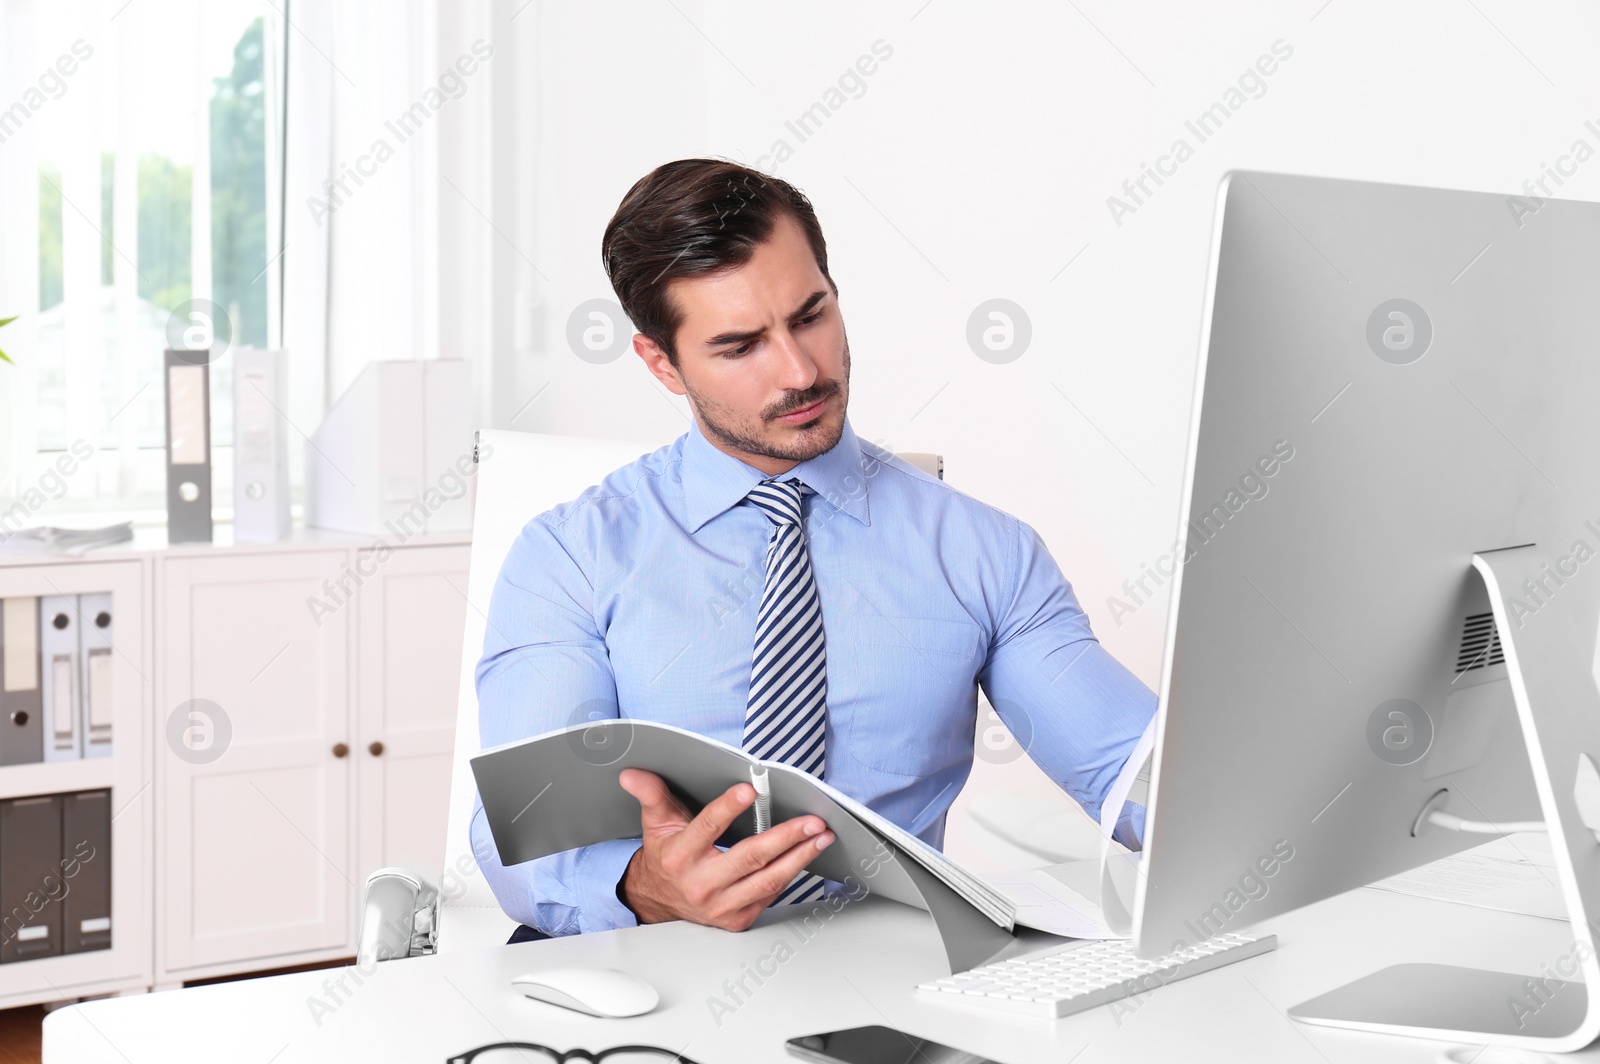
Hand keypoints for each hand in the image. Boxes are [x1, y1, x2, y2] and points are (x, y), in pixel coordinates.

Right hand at [616, 767, 834, 929]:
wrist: (660, 902)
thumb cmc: (665, 857)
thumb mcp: (656, 824)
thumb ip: (651, 795)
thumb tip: (633, 774)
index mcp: (680, 856)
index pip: (707, 828)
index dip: (728, 808)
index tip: (750, 790)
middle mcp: (701, 884)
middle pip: (749, 858)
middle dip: (785, 838)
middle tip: (811, 821)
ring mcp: (721, 906)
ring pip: (767, 881)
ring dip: (799, 858)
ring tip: (820, 838)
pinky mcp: (737, 919)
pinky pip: (770, 895)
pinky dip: (790, 875)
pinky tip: (806, 857)